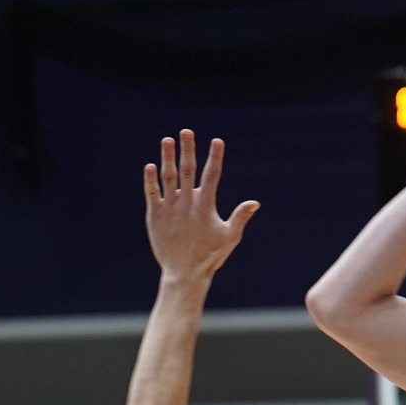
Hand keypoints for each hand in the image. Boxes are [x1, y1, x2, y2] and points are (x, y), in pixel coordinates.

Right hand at [146, 130, 258, 283]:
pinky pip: (153, 194)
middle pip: (188, 170)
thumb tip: (255, 203)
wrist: (186, 272)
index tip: (218, 141)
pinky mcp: (156, 214)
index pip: (211, 175)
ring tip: (167, 140)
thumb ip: (239, 218)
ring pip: (169, 177)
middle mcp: (188, 200)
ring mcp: (172, 206)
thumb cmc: (211, 257)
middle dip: (187, 151)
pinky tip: (150, 166)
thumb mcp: (228, 238)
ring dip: (168, 159)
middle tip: (186, 131)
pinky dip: (151, 181)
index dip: (215, 158)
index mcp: (206, 203)